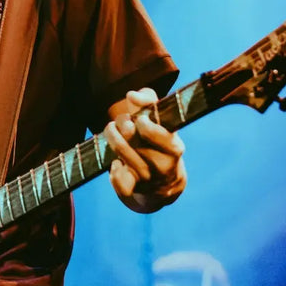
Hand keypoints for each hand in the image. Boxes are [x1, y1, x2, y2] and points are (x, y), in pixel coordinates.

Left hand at [105, 88, 186, 211]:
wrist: (164, 186)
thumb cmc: (158, 144)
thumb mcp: (161, 122)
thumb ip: (149, 101)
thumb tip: (131, 95)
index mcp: (174, 147)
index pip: (156, 133)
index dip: (144, 122)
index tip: (140, 119)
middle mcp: (163, 164)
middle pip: (132, 138)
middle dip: (121, 124)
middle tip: (121, 122)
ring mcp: (148, 179)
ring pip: (121, 153)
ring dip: (112, 137)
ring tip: (112, 131)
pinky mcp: (134, 190)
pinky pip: (116, 178)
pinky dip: (113, 168)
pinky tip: (117, 163)